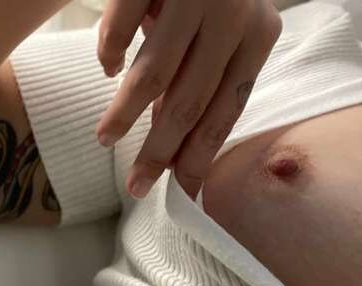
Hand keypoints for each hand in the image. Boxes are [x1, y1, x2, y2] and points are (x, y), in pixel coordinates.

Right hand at [95, 0, 281, 198]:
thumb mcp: (215, 35)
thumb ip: (200, 81)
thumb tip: (176, 150)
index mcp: (256, 36)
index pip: (225, 110)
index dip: (199, 156)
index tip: (178, 192)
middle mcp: (233, 15)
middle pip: (190, 102)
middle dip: (159, 152)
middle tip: (135, 186)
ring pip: (155, 74)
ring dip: (125, 114)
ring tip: (104, 139)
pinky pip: (122, 29)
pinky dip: (110, 53)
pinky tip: (108, 67)